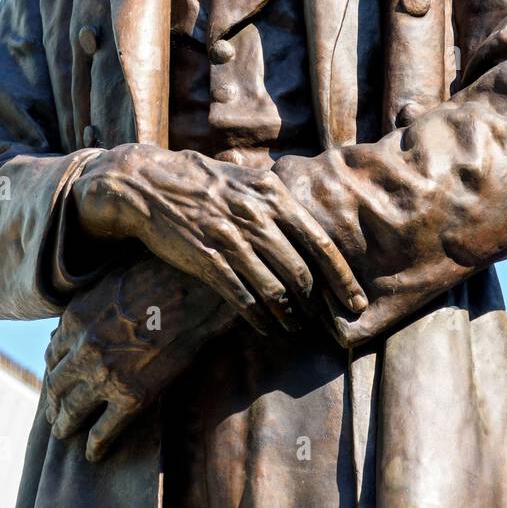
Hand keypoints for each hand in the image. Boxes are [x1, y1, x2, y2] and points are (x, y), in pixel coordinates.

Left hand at [44, 254, 233, 460]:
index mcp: (75, 320)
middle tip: (55, 415)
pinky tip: (93, 454)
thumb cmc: (158, 276)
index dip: (53, 371)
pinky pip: (103, 430)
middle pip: (56, 386)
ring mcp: (105, 375)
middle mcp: (83, 350)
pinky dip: (95, 446)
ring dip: (65, 425)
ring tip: (65, 433)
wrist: (194, 290)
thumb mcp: (111, 282)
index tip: (57, 381)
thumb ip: (86, 306)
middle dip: (53, 403)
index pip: (52, 355)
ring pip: (72, 411)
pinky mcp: (131, 396)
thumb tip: (68, 329)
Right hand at [70, 144, 366, 334]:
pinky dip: (260, 317)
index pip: (320, 243)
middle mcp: (256, 215)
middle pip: (301, 271)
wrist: (150, 183)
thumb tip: (314, 230)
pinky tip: (267, 326)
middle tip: (327, 323)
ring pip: (274, 288)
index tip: (356, 302)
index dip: (342, 278)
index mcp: (273, 194)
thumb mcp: (248, 180)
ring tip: (297, 327)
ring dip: (290, 315)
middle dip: (318, 303)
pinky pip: (242, 297)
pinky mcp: (206, 258)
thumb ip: (279, 202)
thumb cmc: (205, 182)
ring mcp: (231, 238)